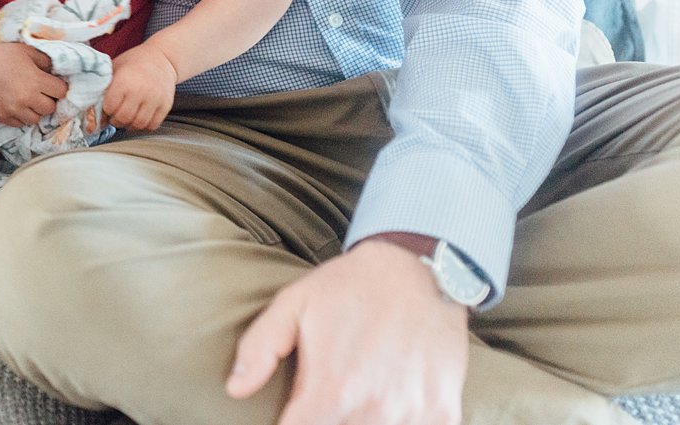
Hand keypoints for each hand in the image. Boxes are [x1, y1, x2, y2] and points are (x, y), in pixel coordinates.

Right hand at [0, 42, 67, 126]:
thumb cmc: (5, 55)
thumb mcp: (29, 51)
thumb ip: (47, 62)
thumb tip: (59, 73)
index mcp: (36, 80)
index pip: (61, 92)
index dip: (59, 88)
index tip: (53, 85)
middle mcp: (26, 97)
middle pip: (50, 108)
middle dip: (48, 101)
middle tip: (40, 93)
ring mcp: (13, 109)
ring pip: (35, 119)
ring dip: (34, 111)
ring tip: (27, 100)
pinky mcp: (2, 116)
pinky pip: (20, 124)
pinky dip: (20, 116)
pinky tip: (15, 104)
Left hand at [103, 42, 176, 130]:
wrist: (162, 57)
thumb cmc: (135, 61)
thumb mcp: (116, 66)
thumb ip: (105, 84)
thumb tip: (92, 103)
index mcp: (125, 80)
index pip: (109, 107)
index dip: (105, 109)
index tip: (106, 107)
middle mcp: (141, 90)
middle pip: (123, 118)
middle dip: (116, 120)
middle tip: (115, 115)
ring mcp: (155, 99)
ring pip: (138, 124)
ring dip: (129, 125)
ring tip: (127, 117)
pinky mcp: (166, 105)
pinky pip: (153, 125)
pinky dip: (144, 125)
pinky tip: (139, 117)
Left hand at [226, 238, 469, 424]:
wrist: (418, 269)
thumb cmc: (349, 287)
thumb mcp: (293, 305)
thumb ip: (259, 349)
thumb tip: (235, 389)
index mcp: (332, 389)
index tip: (292, 413)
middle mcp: (374, 410)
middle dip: (324, 421)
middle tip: (326, 399)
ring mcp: (414, 414)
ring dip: (361, 422)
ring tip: (356, 394)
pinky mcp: (444, 412)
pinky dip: (401, 422)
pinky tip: (389, 402)